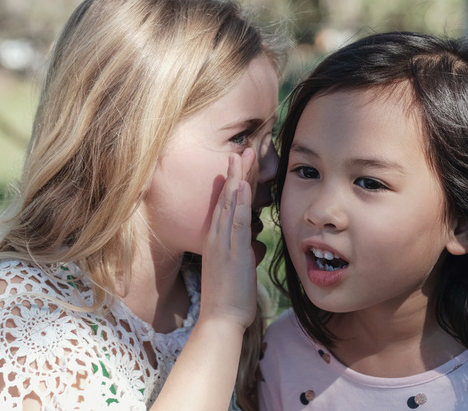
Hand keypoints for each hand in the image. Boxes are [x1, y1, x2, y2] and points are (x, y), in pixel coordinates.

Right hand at [199, 149, 257, 330]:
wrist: (219, 320)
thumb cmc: (229, 298)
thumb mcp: (235, 269)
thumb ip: (241, 253)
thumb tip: (250, 247)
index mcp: (218, 240)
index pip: (228, 204)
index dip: (236, 182)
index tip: (243, 163)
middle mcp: (217, 237)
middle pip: (227, 198)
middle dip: (236, 172)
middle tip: (243, 148)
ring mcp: (222, 244)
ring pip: (230, 204)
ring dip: (237, 178)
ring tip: (243, 155)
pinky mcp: (231, 253)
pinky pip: (235, 223)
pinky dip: (239, 204)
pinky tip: (242, 187)